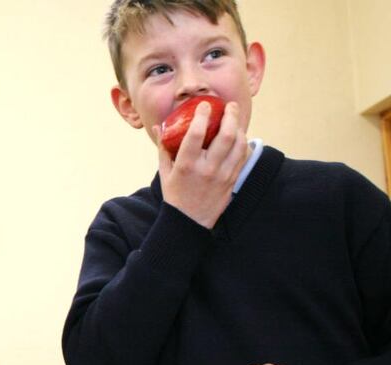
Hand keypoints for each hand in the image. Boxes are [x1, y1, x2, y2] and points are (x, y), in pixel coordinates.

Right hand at [154, 101, 248, 228]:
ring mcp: (222, 175)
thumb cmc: (175, 195)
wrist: (189, 222)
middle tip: (229, 106)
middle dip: (230, 116)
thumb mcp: (164, 171)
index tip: (204, 105)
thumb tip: (159, 127)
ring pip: (239, 144)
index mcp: (186, 165)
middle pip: (225, 135)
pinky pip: (242, 157)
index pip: (195, 134)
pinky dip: (243, 144)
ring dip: (239, 128)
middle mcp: (207, 169)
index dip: (201, 116)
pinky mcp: (232, 180)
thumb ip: (163, 148)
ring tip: (235, 119)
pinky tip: (238, 137)